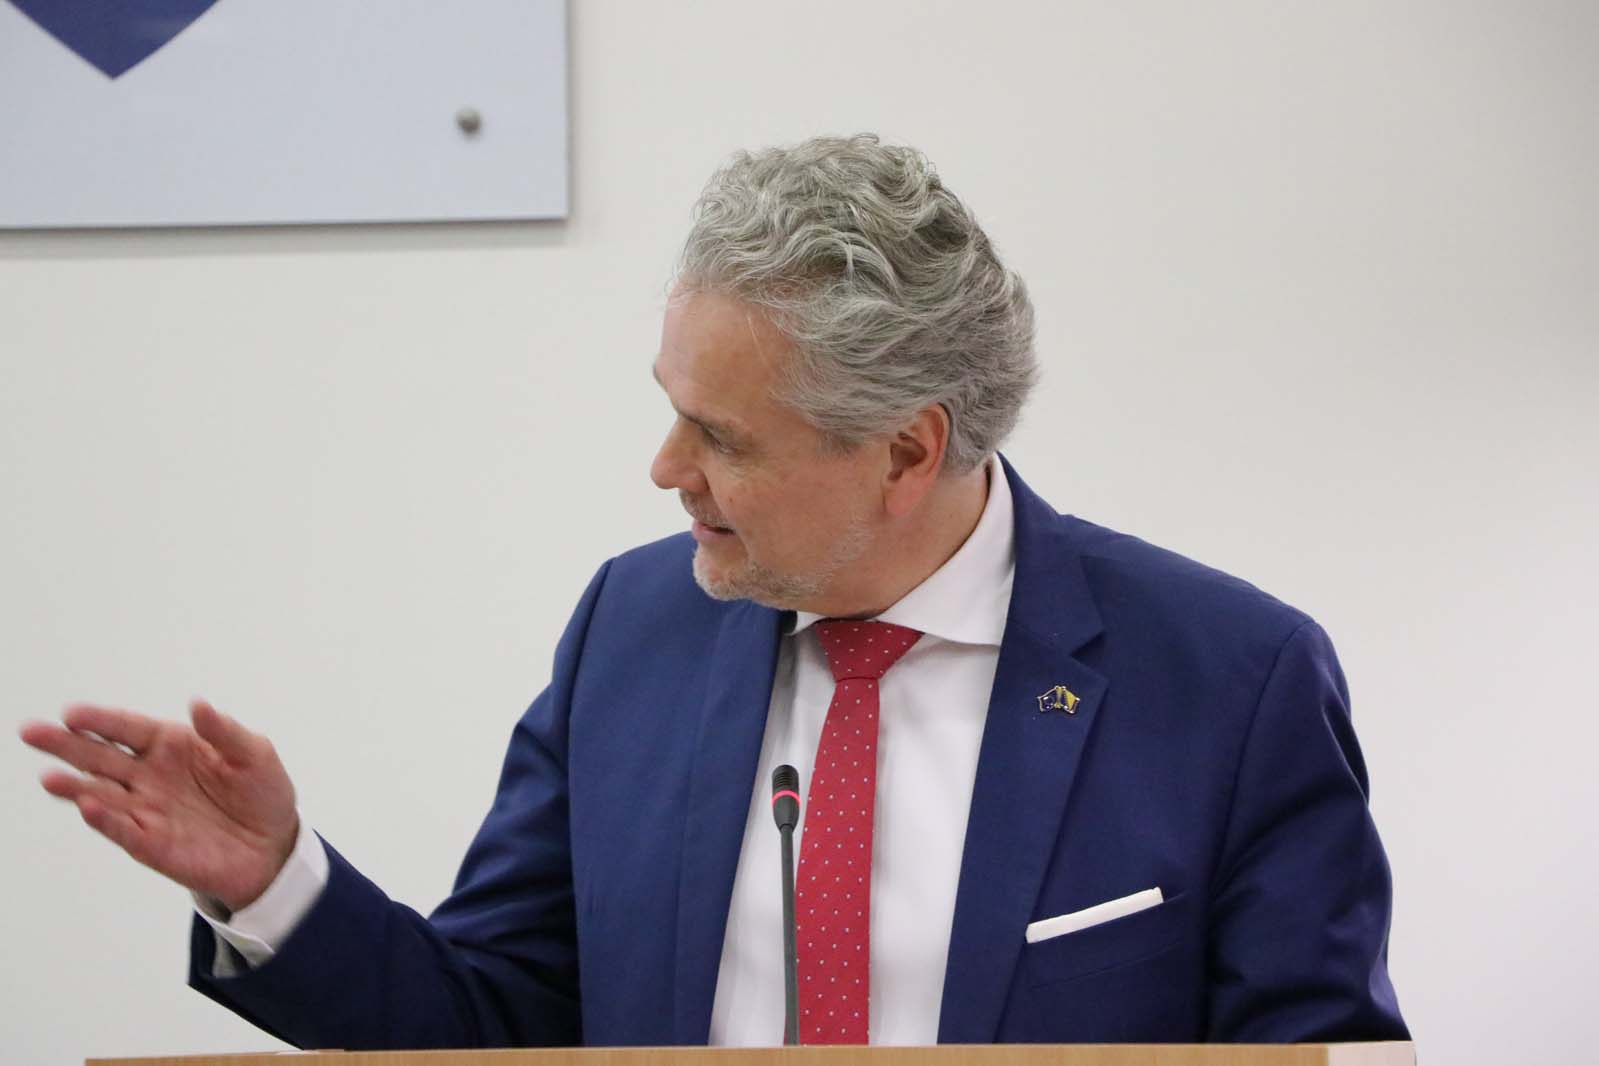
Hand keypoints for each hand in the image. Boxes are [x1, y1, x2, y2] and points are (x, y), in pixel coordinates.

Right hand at [18, 699, 299, 912]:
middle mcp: (149, 776)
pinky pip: (125, 830)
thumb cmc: (261, 793)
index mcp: (170, 746)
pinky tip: (89, 807)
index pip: (127, 728)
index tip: (72, 713)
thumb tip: (198, 705)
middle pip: (100, 757)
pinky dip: (107, 820)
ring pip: (102, 795)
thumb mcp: (255, 754)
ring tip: (51, 777)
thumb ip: (225, 732)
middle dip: (66, 745)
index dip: (100, 720)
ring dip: (76, 787)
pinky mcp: (153, 844)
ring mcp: (147, 810)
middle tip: (32, 732)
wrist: (274, 846)